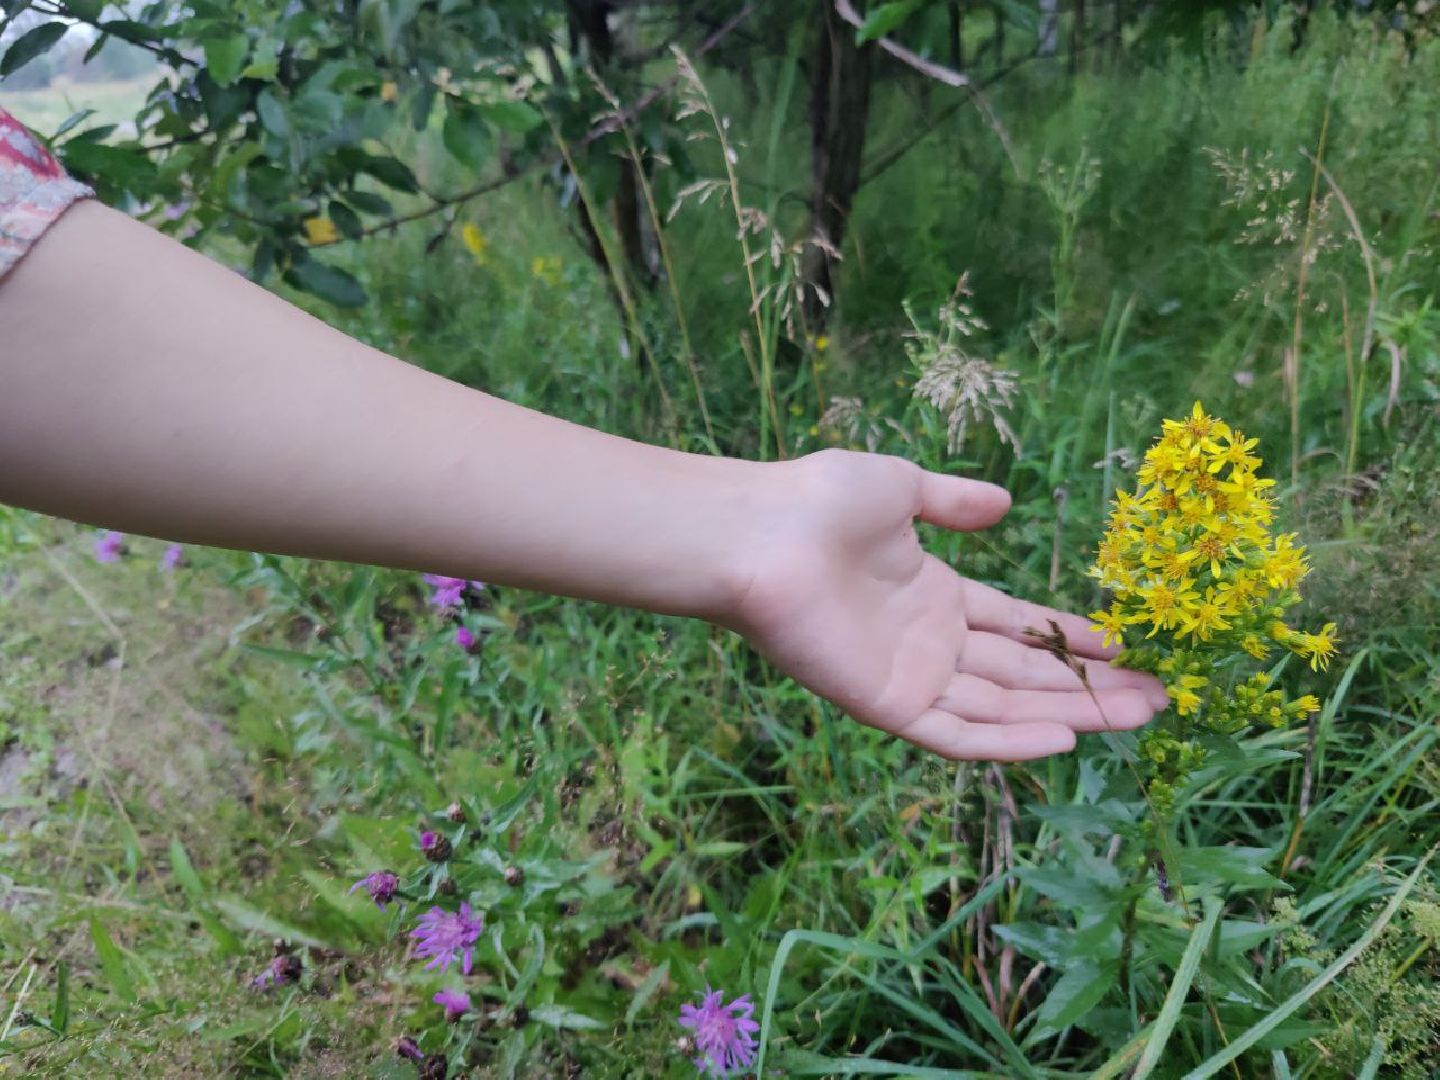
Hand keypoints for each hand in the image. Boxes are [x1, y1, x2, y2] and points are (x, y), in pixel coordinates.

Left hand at [729, 450, 1168, 759]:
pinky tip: (1065, 738)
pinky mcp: (887, 704)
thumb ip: (952, 501)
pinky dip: (1008, 741)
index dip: (1070, 638)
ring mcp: (910, 675)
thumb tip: (1004, 503)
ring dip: (1070, 713)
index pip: (1017, 625)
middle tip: (1159, 697)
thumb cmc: (818, 500)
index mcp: (934, 594)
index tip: (1126, 646)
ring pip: (1004, 708)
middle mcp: (929, 642)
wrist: (759, 531)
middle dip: (1090, 685)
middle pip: (1023, 673)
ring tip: (1138, 718)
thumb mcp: (901, 486)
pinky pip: (957, 733)